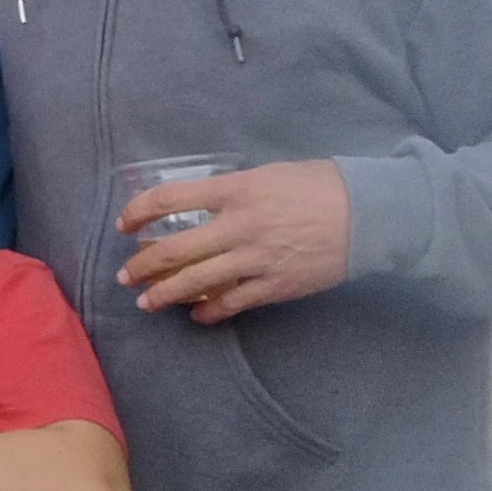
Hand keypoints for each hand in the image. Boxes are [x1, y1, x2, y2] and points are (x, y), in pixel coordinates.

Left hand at [116, 159, 349, 323]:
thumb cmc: (318, 185)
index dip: (138, 212)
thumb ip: (230, 190)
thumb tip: (197, 206)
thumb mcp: (267, 174)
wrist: (367, 214)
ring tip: (146, 302)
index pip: (168, 199)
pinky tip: (195, 316)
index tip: (125, 225)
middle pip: (172, 251)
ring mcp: (254, 260)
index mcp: (234, 190)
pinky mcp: (273, 286)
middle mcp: (238, 226)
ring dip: (163, 295)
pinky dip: (208, 313)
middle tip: (125, 275)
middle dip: (142, 267)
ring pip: (194, 284)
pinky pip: (230, 304)